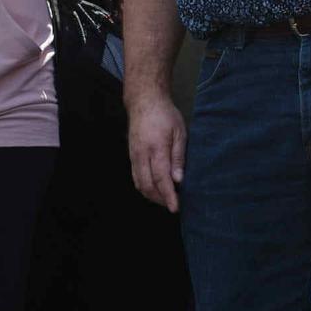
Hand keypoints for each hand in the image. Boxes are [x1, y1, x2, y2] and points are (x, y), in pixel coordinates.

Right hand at [127, 91, 187, 211]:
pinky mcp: (131, 156)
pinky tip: (155, 189)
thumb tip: (179, 179)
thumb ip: (179, 156)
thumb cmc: (165, 115)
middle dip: (161, 199)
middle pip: (148, 186)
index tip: (175, 208)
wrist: (144, 102)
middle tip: (175, 204)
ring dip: (152, 196)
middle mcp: (142, 155)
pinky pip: (135, 178)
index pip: (161, 179)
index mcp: (156, 149)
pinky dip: (145, 188)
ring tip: (166, 199)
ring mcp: (134, 156)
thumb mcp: (179, 132)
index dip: (168, 196)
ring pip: (140, 184)